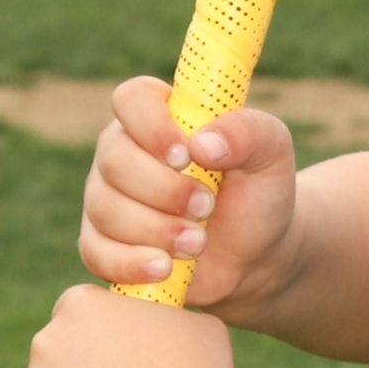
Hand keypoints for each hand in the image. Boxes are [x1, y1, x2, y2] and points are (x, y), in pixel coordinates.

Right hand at [79, 77, 299, 312]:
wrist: (257, 258)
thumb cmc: (259, 194)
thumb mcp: (271, 153)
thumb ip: (248, 133)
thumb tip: (202, 144)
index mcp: (159, 117)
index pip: (131, 99)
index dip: (151, 126)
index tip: (185, 155)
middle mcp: (124, 153)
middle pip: (114, 160)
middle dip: (165, 190)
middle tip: (207, 207)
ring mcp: (107, 198)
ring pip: (105, 208)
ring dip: (157, 230)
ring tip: (198, 242)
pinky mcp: (103, 244)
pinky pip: (97, 252)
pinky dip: (132, 263)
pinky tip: (165, 268)